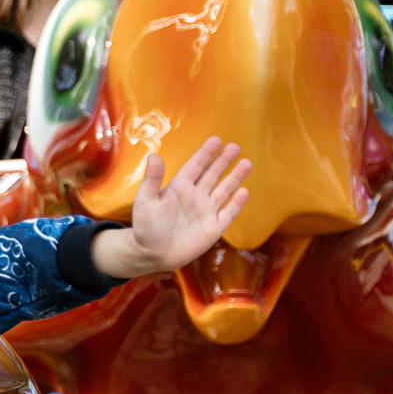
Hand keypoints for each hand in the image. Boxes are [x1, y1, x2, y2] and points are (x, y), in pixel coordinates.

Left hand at [91, 138, 254, 279]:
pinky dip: (236, 203)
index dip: (206, 153)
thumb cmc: (145, 227)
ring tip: (246, 163)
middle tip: (236, 146)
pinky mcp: (213, 228)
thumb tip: (154, 156)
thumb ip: (152, 180)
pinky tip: (244, 191)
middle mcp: (195, 196)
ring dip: (235, 177)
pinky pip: (228, 213)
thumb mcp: (145, 201)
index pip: (196, 166)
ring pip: (224, 190)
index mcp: (179, 188)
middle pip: (213, 174)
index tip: (217, 139)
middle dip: (224, 160)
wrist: (152, 254)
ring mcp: (205, 212)